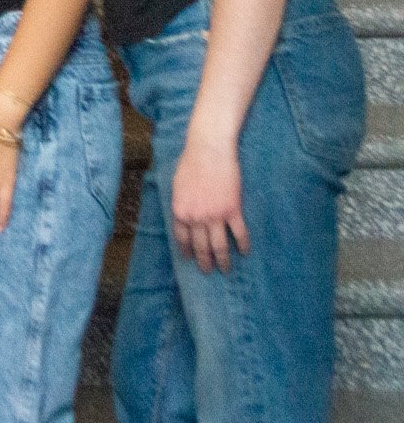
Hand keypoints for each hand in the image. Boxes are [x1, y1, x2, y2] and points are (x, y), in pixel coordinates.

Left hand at [170, 137, 247, 272]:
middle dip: (204, 261)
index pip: (182, 238)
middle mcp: (196, 218)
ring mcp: (215, 216)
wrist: (208, 151)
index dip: (186, 250)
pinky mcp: (233, 211)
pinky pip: (239, 234)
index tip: (190, 259)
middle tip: (208, 271)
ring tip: (225, 270)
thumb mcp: (177, 185)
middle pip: (201, 246)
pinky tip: (245, 252)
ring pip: (219, 246)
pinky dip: (243, 245)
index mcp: (180, 211)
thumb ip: (180, 203)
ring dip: (223, 260)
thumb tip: (182, 214)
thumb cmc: (190, 163)